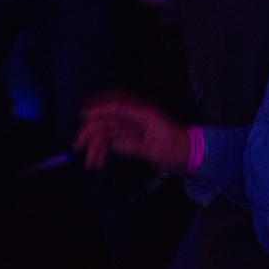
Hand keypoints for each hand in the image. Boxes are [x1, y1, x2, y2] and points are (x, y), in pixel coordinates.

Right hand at [73, 90, 189, 171]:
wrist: (189, 154)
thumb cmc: (176, 150)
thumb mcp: (157, 151)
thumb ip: (135, 146)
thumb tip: (114, 143)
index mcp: (145, 114)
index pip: (119, 106)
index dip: (100, 108)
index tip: (84, 115)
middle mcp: (137, 116)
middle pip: (109, 117)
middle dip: (92, 129)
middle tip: (78, 145)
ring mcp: (133, 125)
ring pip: (108, 129)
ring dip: (96, 144)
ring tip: (90, 162)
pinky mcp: (131, 134)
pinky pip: (112, 138)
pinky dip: (103, 148)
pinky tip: (97, 160)